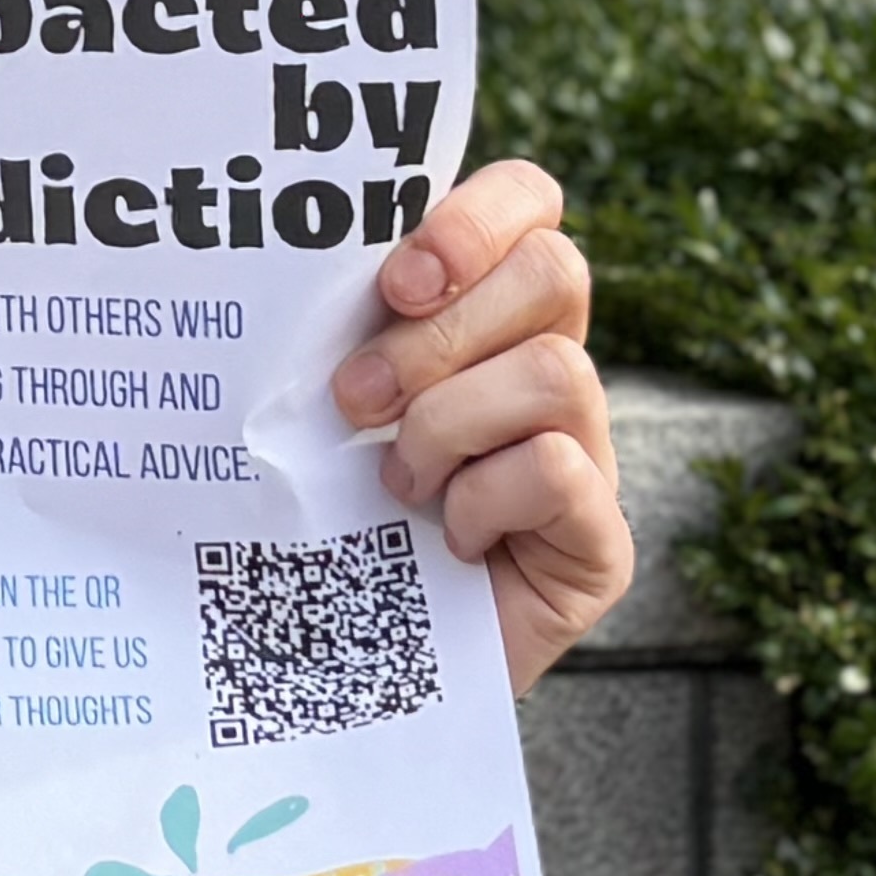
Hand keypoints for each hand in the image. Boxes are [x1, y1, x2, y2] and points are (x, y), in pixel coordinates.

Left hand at [328, 161, 628, 692]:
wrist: (339, 671)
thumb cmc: (317, 519)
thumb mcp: (312, 407)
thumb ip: (329, 328)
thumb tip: (276, 245)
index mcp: (487, 316)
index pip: (530, 204)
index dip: (477, 216)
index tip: (397, 277)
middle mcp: (551, 371)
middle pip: (555, 271)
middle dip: (442, 330)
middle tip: (354, 397)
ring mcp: (587, 455)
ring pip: (556, 371)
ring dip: (446, 422)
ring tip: (393, 481)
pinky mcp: (599, 542)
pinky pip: (557, 469)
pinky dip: (479, 498)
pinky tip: (443, 537)